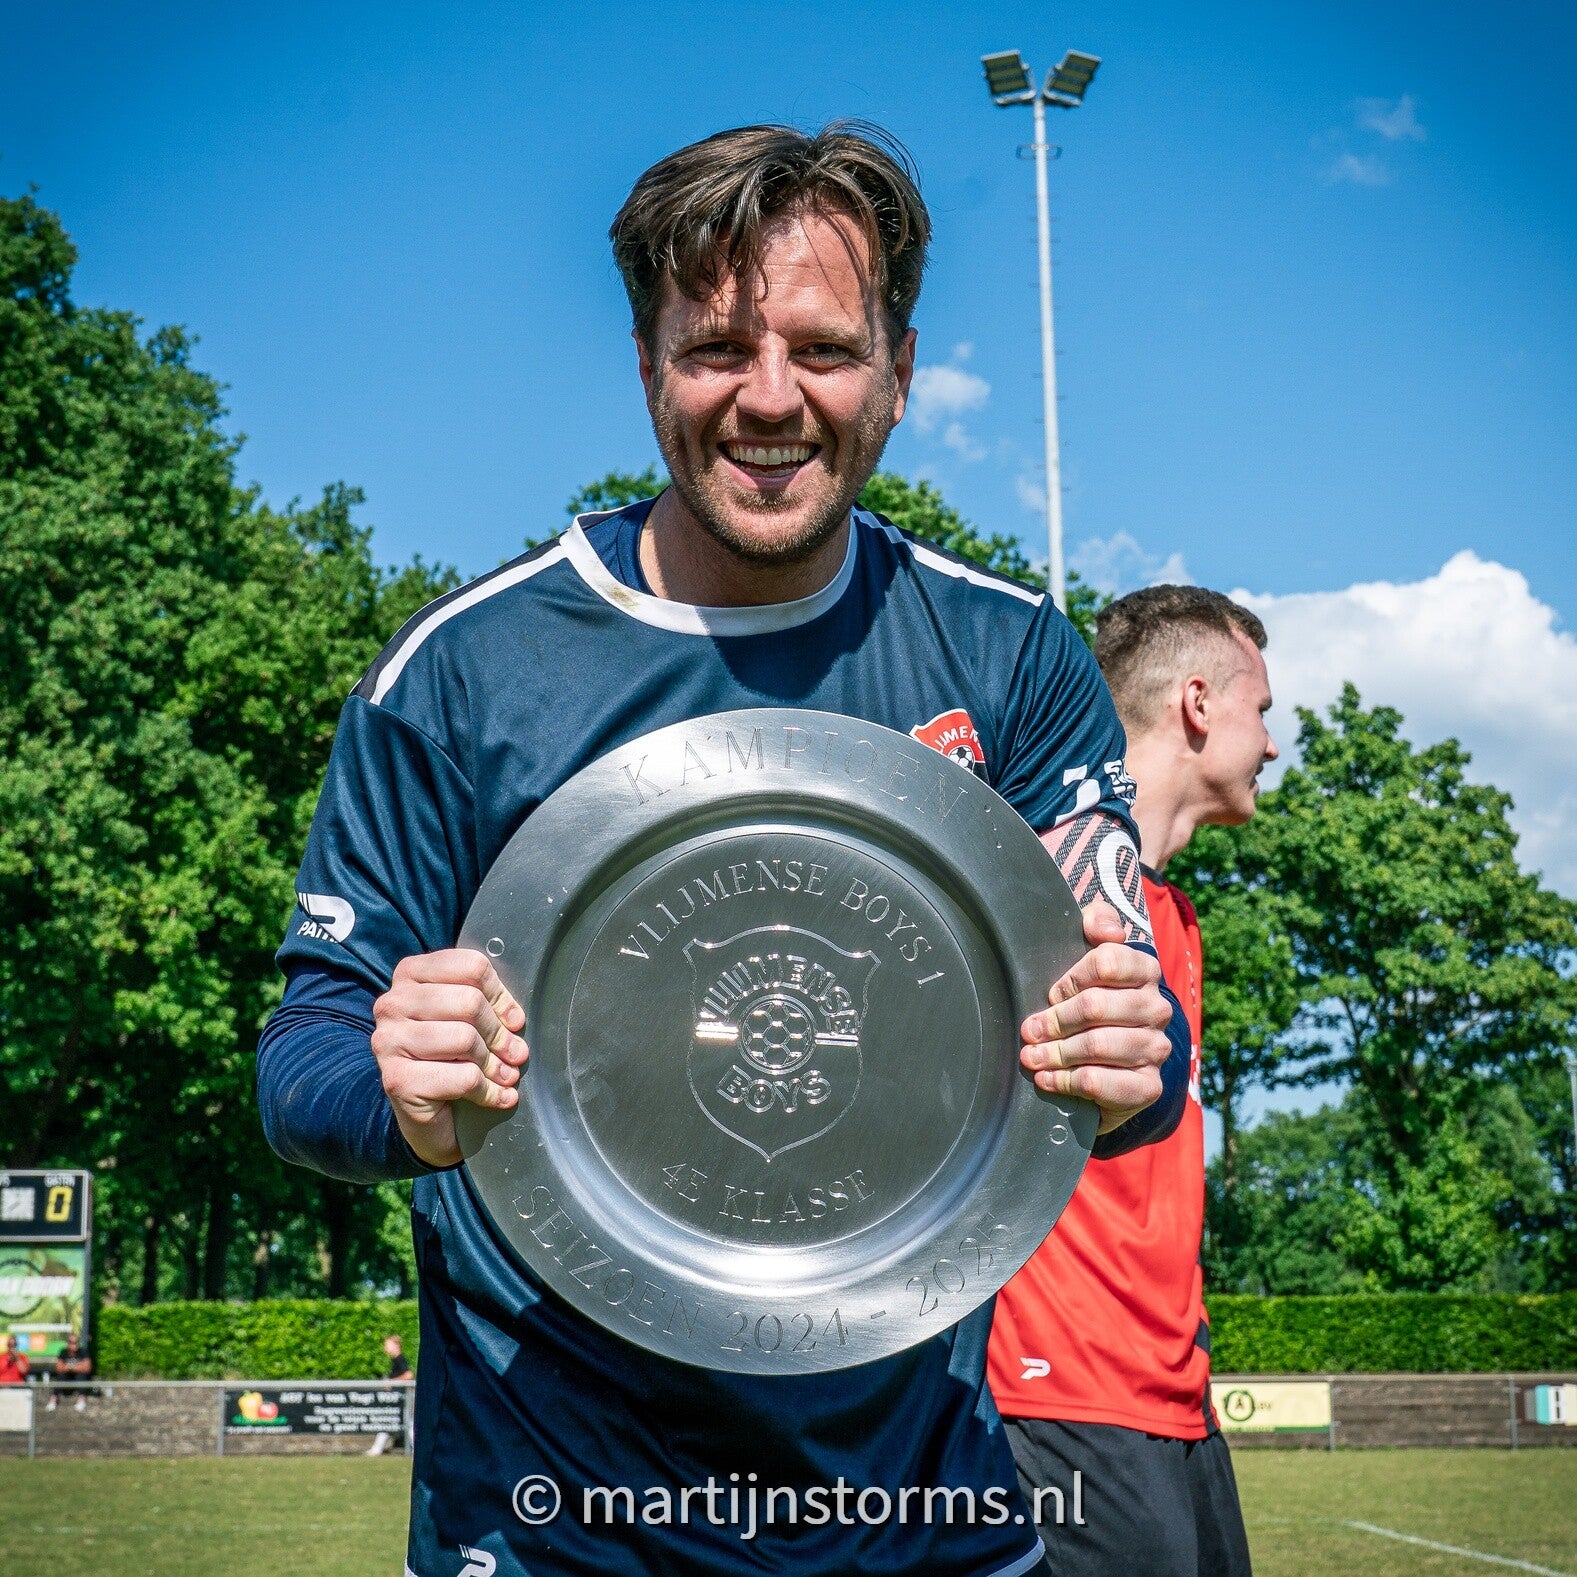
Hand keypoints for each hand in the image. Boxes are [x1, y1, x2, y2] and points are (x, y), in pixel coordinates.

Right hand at [372, 949, 528, 1167]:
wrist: (424, 1114)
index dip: (500, 995)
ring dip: (495, 1063)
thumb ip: (487, 1003)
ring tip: (507, 1075)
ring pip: (465, 1038)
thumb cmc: (450, 1057)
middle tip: (515, 1053)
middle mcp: (392, 1003)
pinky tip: (499, 1096)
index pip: (471, 966)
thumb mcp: (466, 1019)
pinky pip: (462, 1077)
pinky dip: (488, 1090)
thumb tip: (514, 1019)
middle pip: (469, 1001)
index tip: (514, 1020)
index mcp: (410, 974)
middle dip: (500, 1032)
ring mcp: (389, 1041)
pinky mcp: (396, 1080)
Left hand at [1019, 899, 1171, 1133]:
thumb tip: (1108, 930)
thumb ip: (1095, 922)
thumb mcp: (1084, 952)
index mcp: (1145, 969)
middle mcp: (1157, 1008)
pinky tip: (1047, 1080)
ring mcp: (1156, 1048)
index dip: (1071, 979)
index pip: (1107, 962)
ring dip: (1056, 1052)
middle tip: (1028, 1030)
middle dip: (1054, 1020)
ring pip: (1097, 1045)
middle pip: (1096, 1006)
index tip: (1050, 993)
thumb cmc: (1087, 997)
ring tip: (1031, 1056)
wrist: (1107, 1061)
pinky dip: (1068, 1081)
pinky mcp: (1149, 1087)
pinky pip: (1103, 1082)